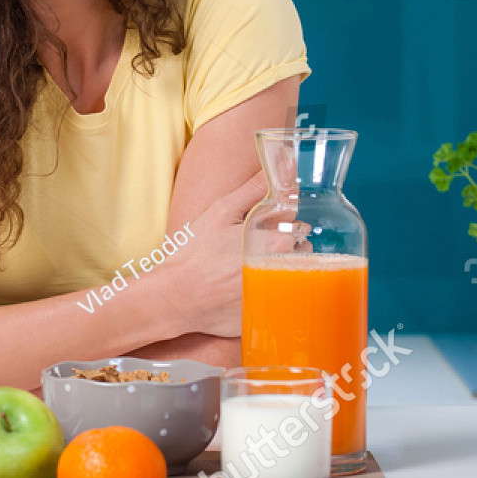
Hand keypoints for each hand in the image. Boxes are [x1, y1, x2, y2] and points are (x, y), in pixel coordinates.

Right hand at [161, 169, 287, 338]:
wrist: (175, 297)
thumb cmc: (196, 253)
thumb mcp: (221, 212)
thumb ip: (254, 188)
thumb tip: (281, 162)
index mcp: (277, 242)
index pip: (299, 225)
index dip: (281, 223)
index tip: (262, 228)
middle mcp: (284, 270)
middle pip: (301, 250)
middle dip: (284, 246)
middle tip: (251, 249)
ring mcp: (280, 296)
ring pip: (294, 275)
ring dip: (281, 269)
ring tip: (248, 270)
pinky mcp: (271, 315)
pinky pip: (283, 300)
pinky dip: (272, 293)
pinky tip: (245, 290)